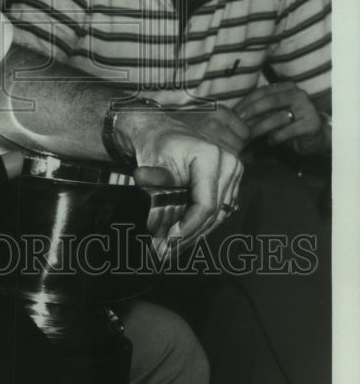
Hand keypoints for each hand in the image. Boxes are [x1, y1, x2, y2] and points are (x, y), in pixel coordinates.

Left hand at [117, 108, 242, 249]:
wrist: (161, 131)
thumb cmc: (156, 143)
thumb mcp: (152, 162)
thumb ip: (155, 187)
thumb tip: (149, 209)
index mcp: (211, 157)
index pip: (205, 204)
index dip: (188, 227)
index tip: (169, 241)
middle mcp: (229, 164)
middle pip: (213, 213)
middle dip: (188, 235)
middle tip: (165, 252)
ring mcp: (233, 172)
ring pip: (218, 215)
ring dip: (195, 234)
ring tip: (171, 249)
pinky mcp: (230, 181)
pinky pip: (219, 209)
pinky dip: (201, 224)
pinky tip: (183, 237)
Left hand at [235, 82, 326, 153]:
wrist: (316, 137)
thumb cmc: (289, 123)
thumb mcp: (274, 113)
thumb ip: (260, 110)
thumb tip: (236, 113)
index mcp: (287, 87)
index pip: (262, 92)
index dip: (247, 102)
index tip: (234, 113)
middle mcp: (298, 94)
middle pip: (270, 101)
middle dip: (251, 112)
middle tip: (239, 123)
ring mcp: (307, 108)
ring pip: (277, 117)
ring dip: (260, 128)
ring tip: (249, 136)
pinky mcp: (312, 124)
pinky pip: (287, 131)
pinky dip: (275, 138)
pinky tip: (269, 142)